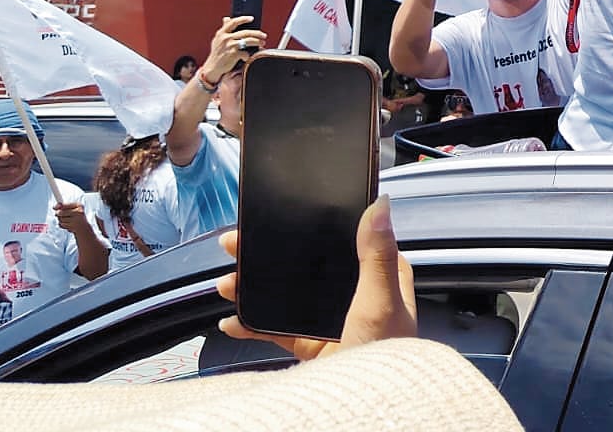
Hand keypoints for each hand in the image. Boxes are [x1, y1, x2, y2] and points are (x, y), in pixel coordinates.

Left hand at [53, 201, 90, 236]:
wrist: (84, 228)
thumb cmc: (77, 216)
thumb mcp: (73, 209)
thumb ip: (64, 207)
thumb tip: (54, 207)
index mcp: (79, 205)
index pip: (65, 205)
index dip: (58, 206)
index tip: (54, 207)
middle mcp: (79, 212)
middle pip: (61, 212)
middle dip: (58, 214)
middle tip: (58, 214)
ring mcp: (76, 220)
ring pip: (60, 219)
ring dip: (61, 220)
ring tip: (66, 220)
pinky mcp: (73, 226)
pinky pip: (62, 225)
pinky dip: (62, 225)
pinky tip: (67, 225)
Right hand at [204, 17, 265, 83]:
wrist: (212, 67)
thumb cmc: (217, 52)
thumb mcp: (218, 39)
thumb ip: (224, 29)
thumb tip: (226, 18)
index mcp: (221, 33)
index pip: (234, 22)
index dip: (243, 19)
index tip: (252, 18)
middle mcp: (225, 38)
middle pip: (245, 32)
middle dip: (257, 33)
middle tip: (264, 35)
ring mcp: (229, 46)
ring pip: (248, 41)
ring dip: (258, 42)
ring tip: (262, 43)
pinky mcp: (233, 55)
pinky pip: (246, 53)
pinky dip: (249, 55)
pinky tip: (250, 56)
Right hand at [216, 196, 415, 358]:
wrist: (362, 408)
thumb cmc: (384, 354)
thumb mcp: (381, 300)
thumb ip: (377, 255)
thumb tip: (380, 204)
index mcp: (381, 277)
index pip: (347, 239)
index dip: (314, 224)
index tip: (279, 214)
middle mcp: (355, 296)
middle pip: (309, 267)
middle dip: (270, 257)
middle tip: (235, 245)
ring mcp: (331, 323)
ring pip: (288, 297)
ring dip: (254, 289)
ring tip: (228, 284)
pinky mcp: (312, 349)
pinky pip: (277, 332)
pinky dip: (252, 327)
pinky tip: (232, 321)